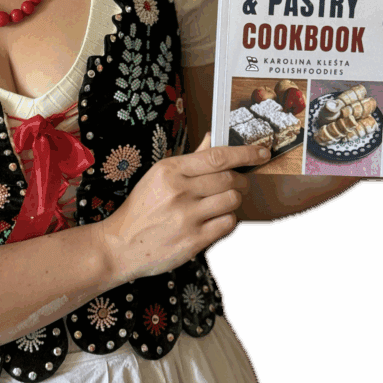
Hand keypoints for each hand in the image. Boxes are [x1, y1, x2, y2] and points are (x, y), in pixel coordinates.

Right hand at [97, 133, 267, 281]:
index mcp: (170, 170)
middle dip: (241, 181)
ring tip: (221, 204)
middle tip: (239, 184)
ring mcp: (186, 217)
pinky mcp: (192, 240)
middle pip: (229, 179)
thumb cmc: (142, 208)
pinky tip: (213, 221)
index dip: (245, 153)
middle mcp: (178, 192)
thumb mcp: (159, 176)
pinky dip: (226, 220)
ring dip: (233, 201)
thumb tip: (213, 138)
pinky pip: (227, 224)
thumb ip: (190, 159)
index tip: (262, 152)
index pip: (217, 156)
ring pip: (232, 201)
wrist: (120, 244)